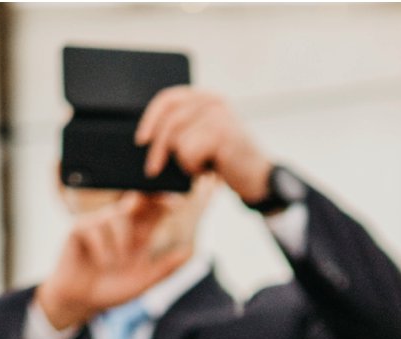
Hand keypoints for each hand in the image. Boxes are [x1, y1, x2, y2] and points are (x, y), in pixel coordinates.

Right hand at [34, 193, 189, 331]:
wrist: (82, 302)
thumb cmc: (112, 290)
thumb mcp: (144, 281)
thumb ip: (165, 267)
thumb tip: (190, 252)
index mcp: (138, 235)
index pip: (153, 212)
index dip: (165, 203)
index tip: (179, 203)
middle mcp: (120, 225)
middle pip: (136, 200)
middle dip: (148, 198)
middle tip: (162, 201)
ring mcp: (98, 224)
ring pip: (117, 217)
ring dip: (120, 243)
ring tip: (114, 264)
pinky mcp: (79, 229)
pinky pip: (95, 228)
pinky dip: (101, 249)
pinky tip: (98, 262)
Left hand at [135, 86, 272, 201]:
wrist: (259, 179)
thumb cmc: (226, 162)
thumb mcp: (201, 140)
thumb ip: (181, 130)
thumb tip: (146, 138)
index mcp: (205, 97)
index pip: (168, 99)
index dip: (150, 119)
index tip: (141, 140)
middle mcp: (212, 101)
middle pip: (169, 122)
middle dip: (158, 149)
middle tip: (153, 170)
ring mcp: (219, 115)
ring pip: (177, 140)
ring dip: (184, 161)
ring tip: (202, 166)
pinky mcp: (222, 132)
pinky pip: (188, 152)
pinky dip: (194, 167)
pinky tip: (211, 169)